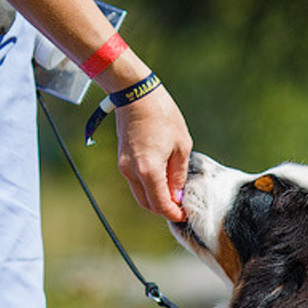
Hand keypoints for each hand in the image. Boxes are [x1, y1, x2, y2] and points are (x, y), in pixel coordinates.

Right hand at [114, 85, 192, 220]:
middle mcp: (132, 172)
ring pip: (140, 195)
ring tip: (173, 193)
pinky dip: (148, 187)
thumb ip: (178, 175)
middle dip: (164, 209)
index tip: (185, 214)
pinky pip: (135, 182)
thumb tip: (177, 195)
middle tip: (180, 207)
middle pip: (147, 204)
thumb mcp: (181, 146)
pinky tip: (162, 181)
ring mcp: (124, 166)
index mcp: (149, 170)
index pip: (160, 205)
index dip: (174, 214)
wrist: (135, 93)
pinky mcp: (122, 160)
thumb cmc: (162, 115)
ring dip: (155, 199)